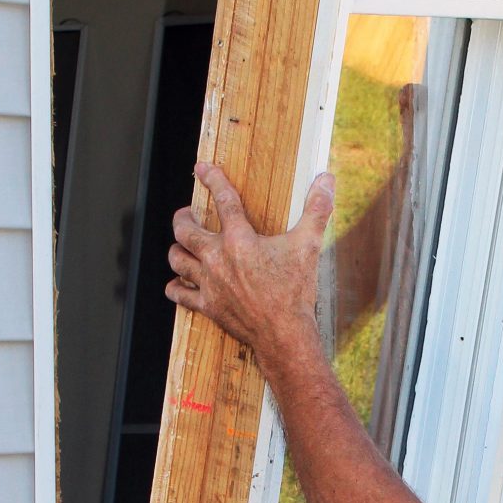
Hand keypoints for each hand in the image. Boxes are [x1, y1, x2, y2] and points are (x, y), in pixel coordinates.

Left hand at [167, 161, 334, 366]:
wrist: (284, 334)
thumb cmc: (296, 290)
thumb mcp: (308, 245)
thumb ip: (316, 210)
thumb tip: (327, 179)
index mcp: (239, 240)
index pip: (223, 200)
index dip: (212, 179)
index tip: (202, 168)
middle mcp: (217, 259)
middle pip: (185, 230)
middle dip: (183, 218)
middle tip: (187, 214)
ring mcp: (209, 283)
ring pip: (177, 259)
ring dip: (177, 249)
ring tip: (182, 244)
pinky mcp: (207, 305)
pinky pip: (179, 293)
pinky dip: (175, 286)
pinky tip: (178, 282)